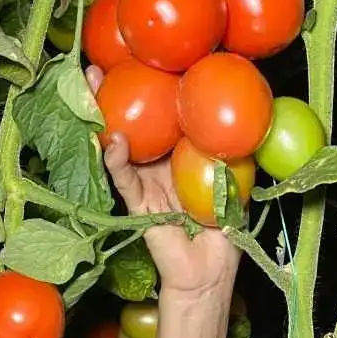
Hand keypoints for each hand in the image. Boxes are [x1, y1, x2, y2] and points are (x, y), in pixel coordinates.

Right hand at [87, 65, 240, 298]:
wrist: (210, 274)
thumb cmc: (225, 233)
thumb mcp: (236, 183)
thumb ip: (233, 154)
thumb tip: (243, 118)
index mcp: (183, 158)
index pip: (166, 118)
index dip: (153, 91)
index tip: (142, 63)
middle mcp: (160, 166)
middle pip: (136, 125)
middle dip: (116, 96)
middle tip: (101, 68)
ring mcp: (146, 183)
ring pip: (122, 145)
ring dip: (106, 117)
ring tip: (93, 89)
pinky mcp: (138, 205)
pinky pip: (124, 179)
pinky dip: (116, 160)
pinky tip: (112, 141)